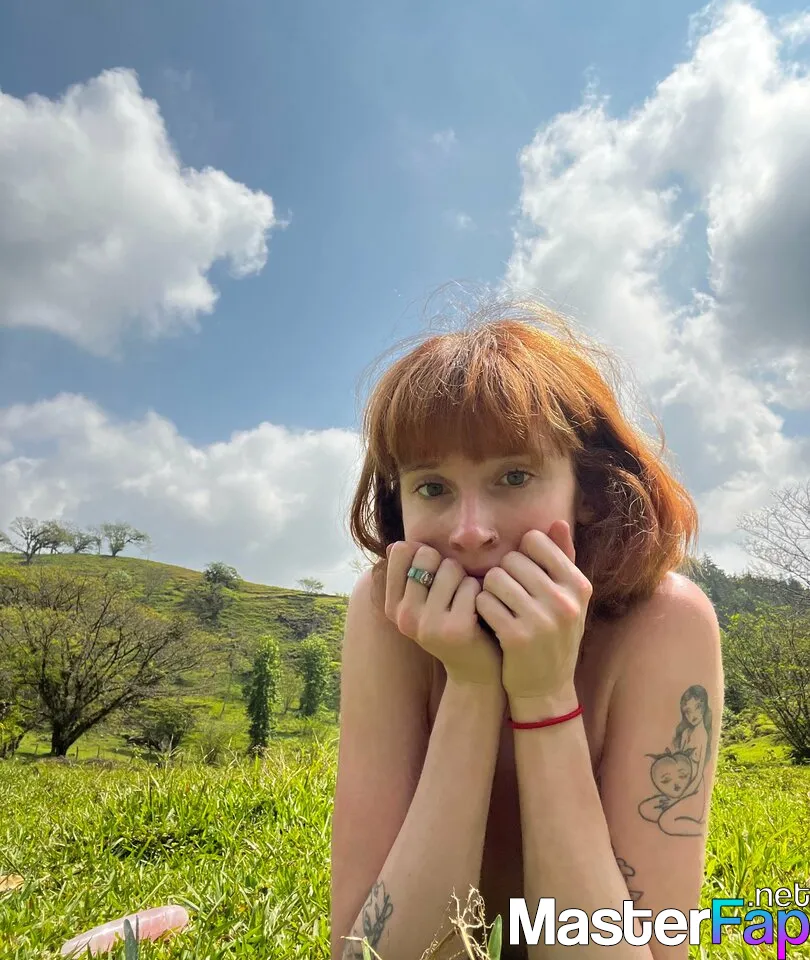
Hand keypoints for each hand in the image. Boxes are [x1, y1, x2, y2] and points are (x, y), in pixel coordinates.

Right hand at [384, 540, 503, 687]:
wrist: (474, 669)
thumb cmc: (450, 623)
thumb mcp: (422, 602)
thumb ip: (410, 573)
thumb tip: (398, 544)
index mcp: (392, 606)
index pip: (400, 551)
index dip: (423, 553)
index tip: (434, 574)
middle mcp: (405, 616)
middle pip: (426, 555)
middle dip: (445, 564)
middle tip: (453, 590)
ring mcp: (429, 624)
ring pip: (451, 567)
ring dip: (464, 578)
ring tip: (466, 602)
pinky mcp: (457, 628)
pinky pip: (471, 585)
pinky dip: (479, 591)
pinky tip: (478, 612)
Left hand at [474, 520, 592, 702]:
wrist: (547, 687)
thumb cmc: (555, 634)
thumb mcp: (568, 598)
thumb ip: (563, 558)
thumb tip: (558, 521)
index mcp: (578, 585)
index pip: (535, 541)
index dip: (521, 553)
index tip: (521, 573)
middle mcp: (564, 601)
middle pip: (511, 559)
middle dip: (503, 573)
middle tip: (506, 593)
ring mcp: (542, 620)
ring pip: (494, 579)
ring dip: (489, 590)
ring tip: (498, 605)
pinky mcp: (517, 638)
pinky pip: (484, 602)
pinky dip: (481, 608)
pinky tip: (490, 619)